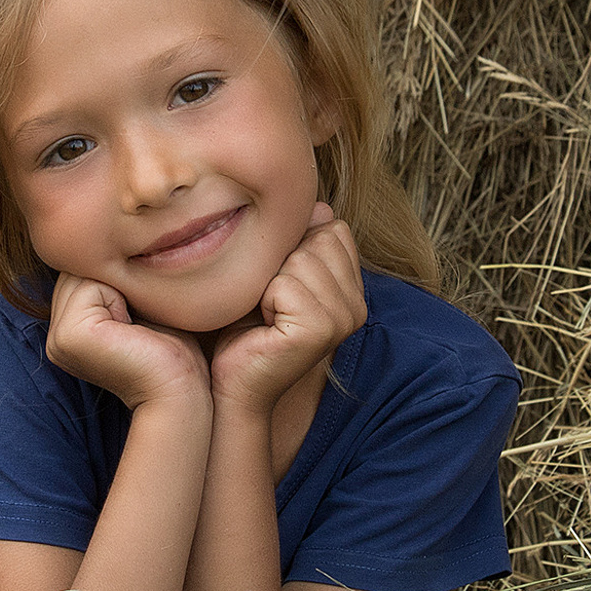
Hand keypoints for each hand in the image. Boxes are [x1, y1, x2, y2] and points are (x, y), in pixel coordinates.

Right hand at [44, 272, 209, 411]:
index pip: (83, 273)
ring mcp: (58, 339)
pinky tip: (133, 328)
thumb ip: (117, 282)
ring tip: (136, 324)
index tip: (141, 313)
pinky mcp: (69, 336)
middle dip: (115, 280)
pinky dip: (119, 296)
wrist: (181, 391)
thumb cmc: (172, 351)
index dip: (118, 278)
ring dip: (119, 287)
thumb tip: (113, 237)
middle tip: (140, 319)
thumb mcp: (139, 307)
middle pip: (79, 269)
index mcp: (68, 331)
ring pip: (84, 273)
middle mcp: (55, 337)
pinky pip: (90, 284)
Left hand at [209, 204, 365, 411]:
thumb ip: (298, 242)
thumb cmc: (246, 328)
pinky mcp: (321, 330)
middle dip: (280, 263)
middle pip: (318, 239)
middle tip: (268, 302)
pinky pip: (284, 284)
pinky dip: (263, 298)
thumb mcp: (274, 275)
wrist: (233, 383)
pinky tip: (263, 325)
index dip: (293, 248)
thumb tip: (319, 206)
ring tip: (265, 313)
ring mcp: (344, 318)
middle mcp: (358, 305)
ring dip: (268, 282)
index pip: (332, 228)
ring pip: (300, 258)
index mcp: (352, 290)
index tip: (278, 286)